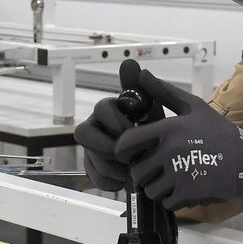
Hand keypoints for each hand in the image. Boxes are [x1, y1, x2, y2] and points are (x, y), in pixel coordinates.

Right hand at [73, 60, 161, 190]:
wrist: (159, 158)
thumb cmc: (152, 129)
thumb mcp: (151, 108)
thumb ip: (139, 88)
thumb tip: (130, 62)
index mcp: (108, 110)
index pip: (102, 108)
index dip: (117, 121)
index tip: (133, 130)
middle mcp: (95, 126)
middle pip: (82, 133)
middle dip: (106, 146)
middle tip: (129, 154)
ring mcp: (91, 148)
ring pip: (89, 156)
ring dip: (112, 165)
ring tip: (132, 169)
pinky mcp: (93, 168)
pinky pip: (93, 176)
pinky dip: (112, 180)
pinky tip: (125, 179)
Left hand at [114, 69, 242, 210]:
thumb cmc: (220, 132)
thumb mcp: (194, 107)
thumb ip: (164, 92)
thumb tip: (141, 74)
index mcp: (168, 129)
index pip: (126, 143)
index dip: (123, 151)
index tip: (131, 153)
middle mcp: (171, 151)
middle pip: (137, 172)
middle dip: (143, 173)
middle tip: (155, 169)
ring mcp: (180, 174)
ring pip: (150, 190)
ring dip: (157, 188)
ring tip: (170, 179)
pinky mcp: (189, 194)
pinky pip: (166, 202)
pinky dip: (171, 199)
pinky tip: (183, 188)